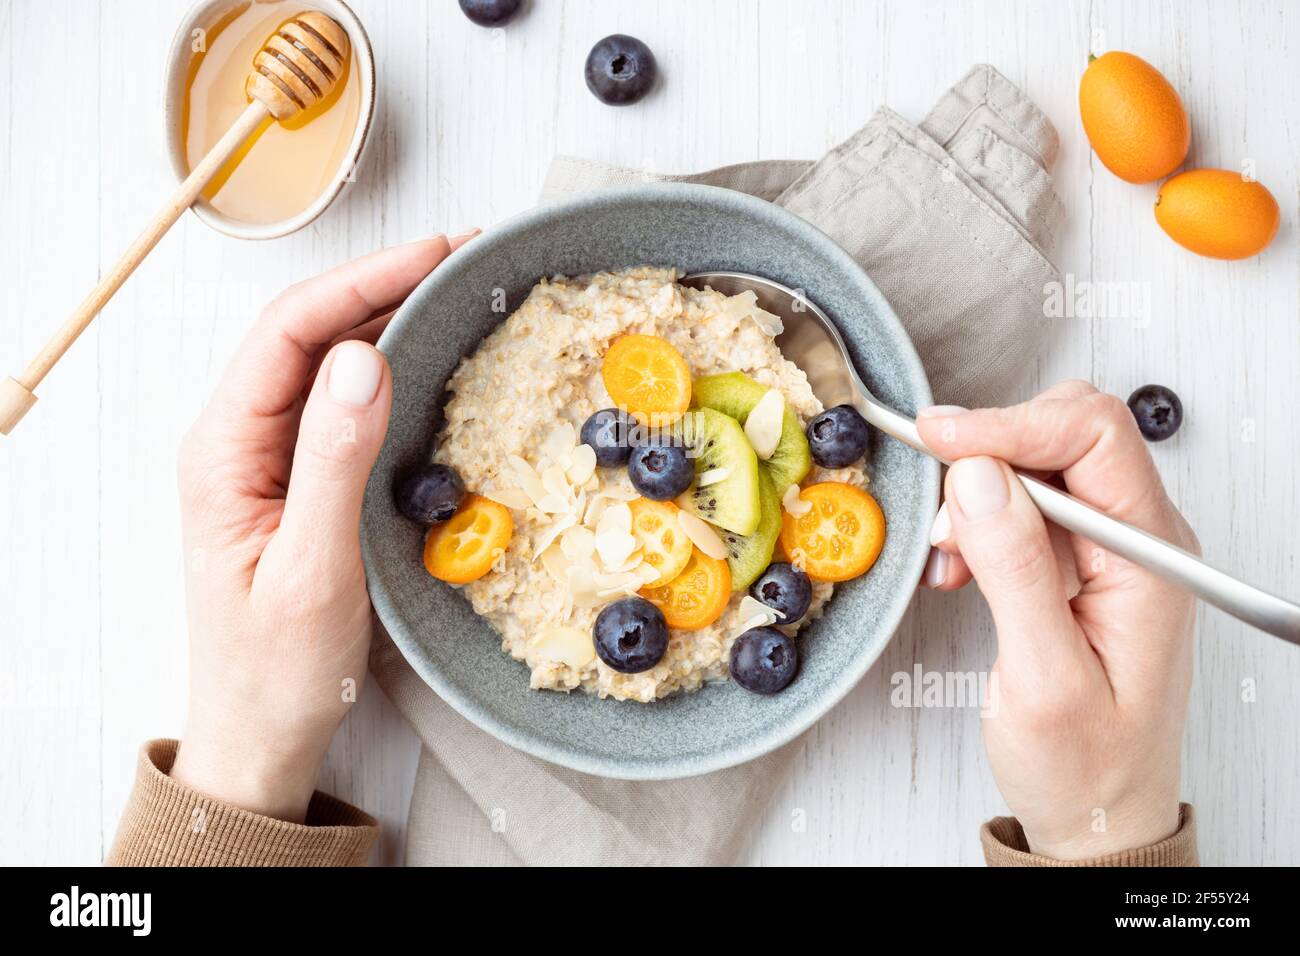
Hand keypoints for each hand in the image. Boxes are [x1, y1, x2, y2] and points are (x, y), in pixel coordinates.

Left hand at [170, 235, 469, 821]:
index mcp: (222, 452)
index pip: (287, 334)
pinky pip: (340, 405)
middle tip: (462, 260)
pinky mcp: (298, 480)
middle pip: (305, 333)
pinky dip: (388, 369)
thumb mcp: (313, 570)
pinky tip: (430, 357)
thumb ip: (333, 462)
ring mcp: (267, 459)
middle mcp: (237, 441)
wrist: (262, 734)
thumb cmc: (277, 668)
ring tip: (455, 291)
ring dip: (387, 319)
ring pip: (325, 363)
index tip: (433, 256)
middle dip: (381, 285)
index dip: (361, 283)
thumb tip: (364, 359)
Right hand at [917, 380, 1197, 859]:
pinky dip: (976, 522)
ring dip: (977, 494)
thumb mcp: (1043, 678)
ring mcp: (1108, 548)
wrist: (1094, 813)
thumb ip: (1016, 570)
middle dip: (991, 454)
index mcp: (1149, 558)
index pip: (1092, 437)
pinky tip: (958, 565)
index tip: (940, 438)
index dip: (1010, 425)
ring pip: (1036, 466)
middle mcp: (1137, 540)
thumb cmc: (1085, 766)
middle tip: (943, 509)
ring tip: (949, 556)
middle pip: (1067, 433)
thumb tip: (980, 478)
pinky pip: (1021, 506)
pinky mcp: (1076, 561)